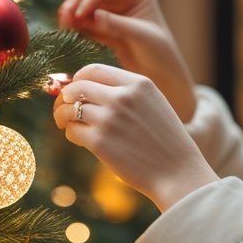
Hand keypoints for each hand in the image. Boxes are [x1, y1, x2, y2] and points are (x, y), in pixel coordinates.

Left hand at [53, 63, 218, 211]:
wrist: (178, 173)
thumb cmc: (164, 141)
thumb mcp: (153, 104)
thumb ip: (125, 92)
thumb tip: (82, 87)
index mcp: (138, 83)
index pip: (93, 70)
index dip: (77, 79)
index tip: (74, 91)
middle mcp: (122, 97)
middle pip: (77, 87)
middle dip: (64, 98)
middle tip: (63, 109)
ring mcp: (110, 119)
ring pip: (69, 109)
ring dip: (63, 117)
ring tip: (67, 125)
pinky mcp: (100, 142)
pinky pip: (72, 131)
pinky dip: (72, 135)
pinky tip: (83, 140)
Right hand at [58, 0, 196, 121]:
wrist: (159, 71)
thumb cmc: (158, 51)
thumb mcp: (140, 37)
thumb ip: (117, 25)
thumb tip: (94, 16)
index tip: (80, 12)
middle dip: (76, 1)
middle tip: (65, 17)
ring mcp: (108, 8)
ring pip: (82, 3)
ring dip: (71, 13)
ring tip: (63, 26)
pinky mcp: (99, 23)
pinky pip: (82, 20)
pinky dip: (74, 25)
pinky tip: (67, 33)